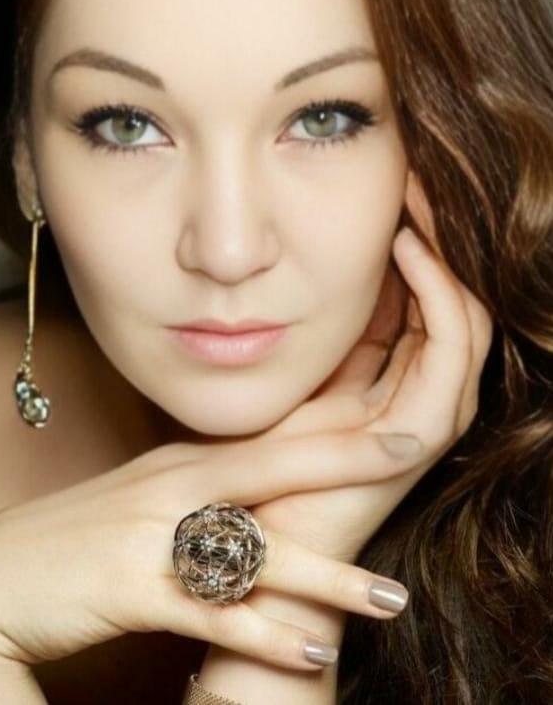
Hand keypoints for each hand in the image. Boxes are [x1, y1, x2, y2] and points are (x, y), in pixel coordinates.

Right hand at [0, 411, 420, 677]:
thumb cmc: (77, 536)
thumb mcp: (145, 496)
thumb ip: (201, 484)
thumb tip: (259, 485)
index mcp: (179, 462)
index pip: (269, 437)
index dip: (330, 423)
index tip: (390, 415)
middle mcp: (172, 485)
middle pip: (274, 466)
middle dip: (348, 459)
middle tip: (413, 449)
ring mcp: (150, 534)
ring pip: (256, 550)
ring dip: (328, 576)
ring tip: (391, 597)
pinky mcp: (128, 587)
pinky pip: (209, 612)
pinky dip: (263, 631)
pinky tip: (308, 645)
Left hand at [249, 178, 493, 562]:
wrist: (241, 534)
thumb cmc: (255, 451)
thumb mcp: (296, 366)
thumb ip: (330, 324)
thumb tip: (337, 252)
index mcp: (391, 377)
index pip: (424, 294)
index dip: (419, 236)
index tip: (398, 177)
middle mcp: (418, 393)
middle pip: (454, 297)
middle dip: (442, 234)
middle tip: (420, 173)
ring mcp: (424, 416)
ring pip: (466, 317)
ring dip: (448, 255)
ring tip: (420, 199)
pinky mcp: (414, 437)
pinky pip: (449, 353)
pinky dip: (438, 298)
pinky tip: (409, 251)